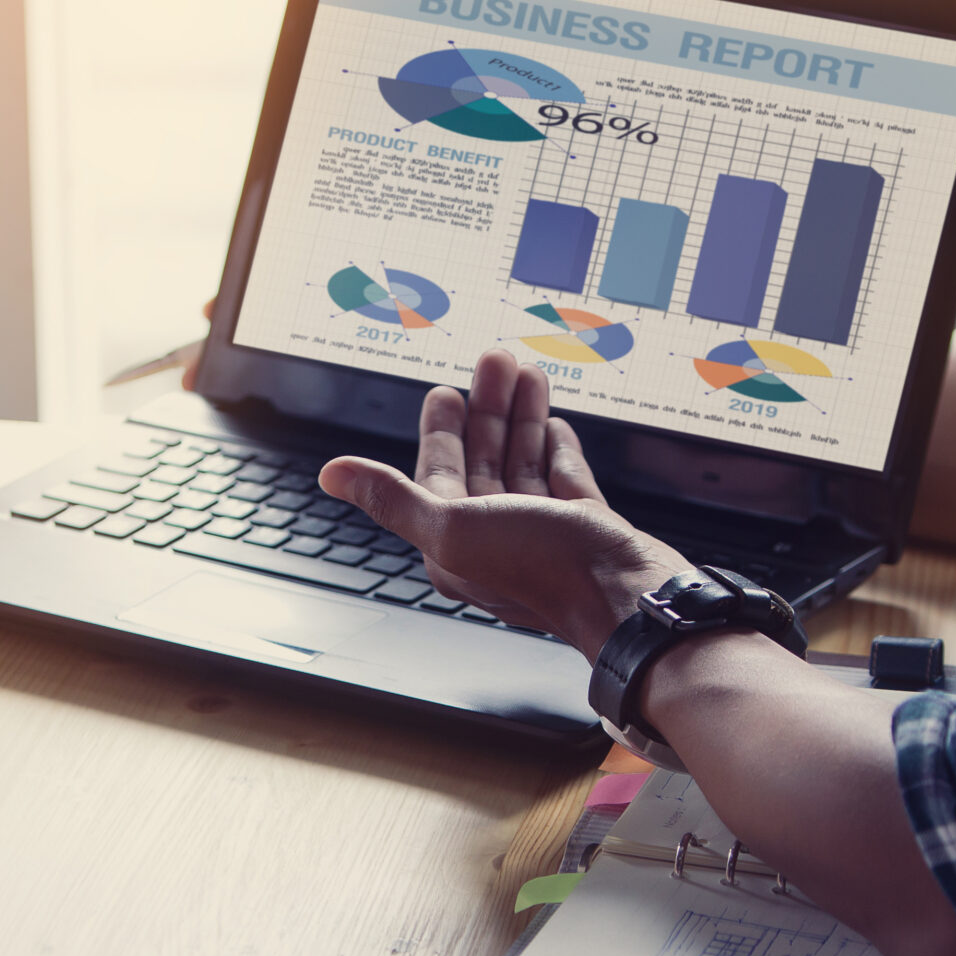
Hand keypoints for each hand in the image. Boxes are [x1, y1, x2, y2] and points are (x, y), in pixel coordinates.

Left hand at [318, 349, 683, 657]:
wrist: (626, 595)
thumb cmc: (541, 568)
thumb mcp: (450, 526)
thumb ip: (392, 498)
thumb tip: (330, 475)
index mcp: (455, 544)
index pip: (439, 476)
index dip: (440, 432)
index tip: (444, 392)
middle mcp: (496, 539)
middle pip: (484, 462)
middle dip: (487, 409)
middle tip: (494, 360)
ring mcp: (544, 533)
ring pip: (524, 464)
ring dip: (522, 417)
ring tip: (528, 373)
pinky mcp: (585, 528)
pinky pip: (564, 479)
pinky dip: (555, 448)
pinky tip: (552, 424)